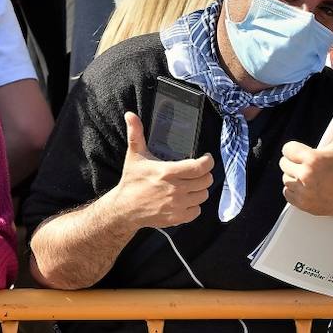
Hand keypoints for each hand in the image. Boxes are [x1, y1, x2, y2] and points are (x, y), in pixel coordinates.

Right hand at [110, 112, 213, 229]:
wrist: (124, 209)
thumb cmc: (132, 181)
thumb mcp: (134, 155)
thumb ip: (136, 133)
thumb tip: (130, 114)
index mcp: (168, 172)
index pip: (200, 167)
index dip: (208, 161)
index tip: (205, 158)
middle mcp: (176, 189)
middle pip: (206, 180)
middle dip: (204, 174)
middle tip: (197, 172)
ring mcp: (177, 205)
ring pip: (203, 195)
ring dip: (200, 189)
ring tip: (191, 185)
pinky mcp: (177, 218)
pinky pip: (197, 211)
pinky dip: (194, 205)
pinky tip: (186, 199)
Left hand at [279, 107, 332, 217]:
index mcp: (312, 159)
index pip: (287, 149)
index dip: (294, 149)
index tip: (301, 152)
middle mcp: (305, 175)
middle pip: (284, 164)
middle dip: (293, 162)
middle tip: (306, 164)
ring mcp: (302, 191)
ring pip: (285, 179)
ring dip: (293, 176)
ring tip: (306, 176)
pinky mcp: (301, 204)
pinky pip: (287, 193)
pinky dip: (293, 190)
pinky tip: (305, 187)